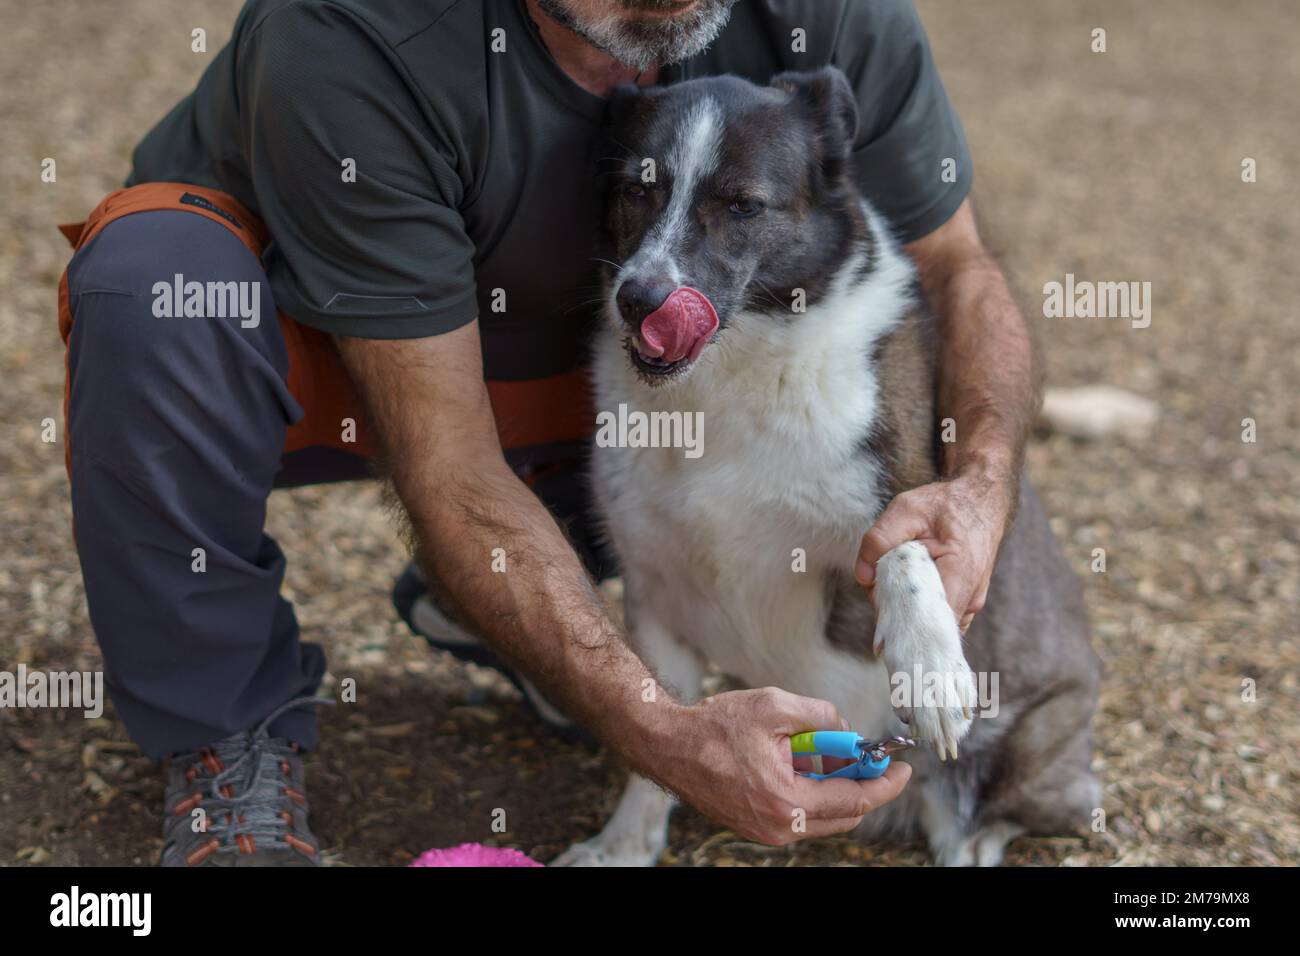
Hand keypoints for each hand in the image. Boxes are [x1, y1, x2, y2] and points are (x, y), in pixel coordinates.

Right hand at [652, 687, 910, 844]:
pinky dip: (810, 789)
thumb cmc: (714, 726)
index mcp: (787, 802)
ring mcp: (766, 832)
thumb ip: (820, 715)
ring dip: (832, 784)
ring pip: (821, 815)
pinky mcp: (755, 826)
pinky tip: (797, 760)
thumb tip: (845, 727)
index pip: (854, 800)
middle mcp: (779, 828)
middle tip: (863, 751)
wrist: (667, 745)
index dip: (884, 784)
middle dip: (859, 781)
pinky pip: (799, 814)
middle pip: (843, 814)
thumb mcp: (774, 706)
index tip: (903, 768)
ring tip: (819, 747)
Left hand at [854, 472, 1013, 632]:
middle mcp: (971, 597)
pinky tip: (904, 588)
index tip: (878, 618)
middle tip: (879, 589)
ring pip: (930, 624)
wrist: (981, 502)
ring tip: (892, 583)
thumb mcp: (907, 509)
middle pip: (925, 626)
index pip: (929, 619)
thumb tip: (863, 577)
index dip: (900, 623)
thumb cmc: (947, 504)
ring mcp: (970, 604)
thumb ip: (880, 539)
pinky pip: (937, 617)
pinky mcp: (965, 604)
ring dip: (906, 611)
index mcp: (961, 574)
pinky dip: (917, 608)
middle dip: (896, 615)